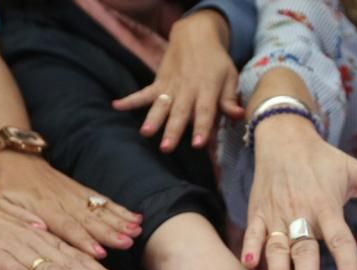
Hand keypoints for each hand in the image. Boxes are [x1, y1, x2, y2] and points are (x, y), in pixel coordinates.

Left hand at [0, 151, 142, 258]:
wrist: (17, 161)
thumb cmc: (8, 191)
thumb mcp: (2, 206)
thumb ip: (19, 220)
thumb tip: (38, 231)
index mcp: (42, 208)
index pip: (65, 226)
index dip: (83, 239)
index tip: (99, 252)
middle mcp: (62, 201)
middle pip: (89, 219)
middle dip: (110, 232)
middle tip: (126, 243)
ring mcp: (76, 195)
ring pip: (99, 210)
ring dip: (120, 221)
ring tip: (136, 231)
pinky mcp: (84, 192)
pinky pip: (104, 201)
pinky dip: (121, 210)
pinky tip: (136, 218)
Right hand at [112, 10, 243, 149]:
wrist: (196, 35)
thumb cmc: (216, 62)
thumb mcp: (230, 77)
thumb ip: (230, 99)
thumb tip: (240, 115)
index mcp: (207, 89)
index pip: (205, 111)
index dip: (201, 127)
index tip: (198, 144)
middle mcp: (187, 89)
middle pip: (180, 112)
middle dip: (173, 130)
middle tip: (166, 147)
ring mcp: (171, 86)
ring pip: (161, 105)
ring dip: (153, 118)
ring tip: (145, 132)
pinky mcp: (158, 83)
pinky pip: (143, 92)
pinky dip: (130, 99)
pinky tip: (116, 106)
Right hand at [240, 113, 356, 269]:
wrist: (283, 136)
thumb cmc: (322, 159)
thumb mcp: (354, 170)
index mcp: (327, 206)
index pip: (340, 238)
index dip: (346, 262)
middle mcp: (302, 213)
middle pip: (304, 247)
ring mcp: (277, 214)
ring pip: (277, 245)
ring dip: (277, 268)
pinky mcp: (257, 214)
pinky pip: (253, 233)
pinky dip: (250, 248)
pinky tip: (249, 265)